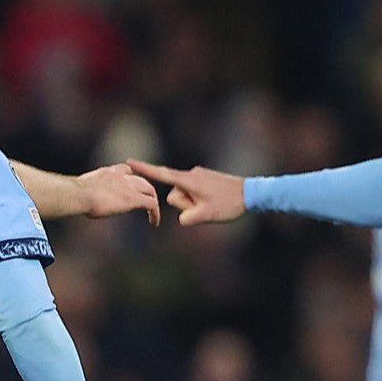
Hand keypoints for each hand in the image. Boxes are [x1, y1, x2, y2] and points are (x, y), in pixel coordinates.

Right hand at [75, 163, 160, 223]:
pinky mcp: (134, 198)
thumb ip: (85, 192)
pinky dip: (155, 213)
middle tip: (147, 200)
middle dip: (145, 189)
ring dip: (152, 201)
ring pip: (150, 190)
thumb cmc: (73, 195)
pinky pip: (151, 204)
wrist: (78, 194)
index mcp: (108, 172)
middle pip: (141, 179)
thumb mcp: (80, 190)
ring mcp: (129, 186)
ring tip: (153, 214)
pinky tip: (154, 223)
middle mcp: (121, 176)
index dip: (130, 177)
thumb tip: (76, 200)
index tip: (131, 185)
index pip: (125, 170)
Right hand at [130, 160, 246, 225]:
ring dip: (194, 203)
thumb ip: (187, 218)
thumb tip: (182, 218)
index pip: (161, 174)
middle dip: (185, 205)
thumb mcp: (206, 215)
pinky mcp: (204, 178)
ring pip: (185, 195)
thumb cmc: (229, 204)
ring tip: (212, 205)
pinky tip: (214, 202)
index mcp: (189, 181)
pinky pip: (193, 192)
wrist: (252, 193)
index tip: (129, 162)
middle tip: (205, 208)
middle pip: (175, 194)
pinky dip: (199, 200)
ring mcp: (198, 175)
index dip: (144, 169)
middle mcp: (191, 174)